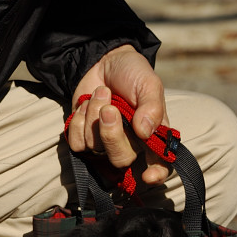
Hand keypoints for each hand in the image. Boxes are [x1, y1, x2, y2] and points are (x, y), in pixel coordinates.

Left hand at [66, 44, 169, 184]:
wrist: (104, 60)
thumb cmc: (133, 74)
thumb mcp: (149, 84)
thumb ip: (152, 107)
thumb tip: (144, 132)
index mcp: (153, 136)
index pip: (159, 164)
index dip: (156, 174)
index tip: (148, 176)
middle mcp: (131, 145)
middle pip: (121, 160)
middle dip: (111, 135)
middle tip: (109, 109)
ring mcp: (106, 144)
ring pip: (96, 149)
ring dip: (94, 118)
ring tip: (102, 94)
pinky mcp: (84, 138)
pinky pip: (77, 144)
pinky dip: (78, 121)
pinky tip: (87, 105)